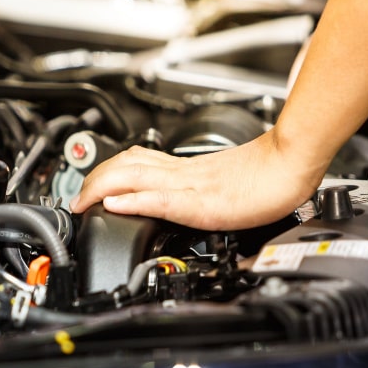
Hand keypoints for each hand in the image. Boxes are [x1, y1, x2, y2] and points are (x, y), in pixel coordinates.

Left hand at [69, 130, 325, 230]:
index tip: (87, 189)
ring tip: (82, 203)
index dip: (105, 173)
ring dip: (102, 189)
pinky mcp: (202, 202)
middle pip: (124, 166)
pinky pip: (161, 198)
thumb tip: (176, 197)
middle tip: (75, 200)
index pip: (135, 162)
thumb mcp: (221, 182)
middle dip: (92, 182)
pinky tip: (116, 205)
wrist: (292, 164)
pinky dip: (134, 200)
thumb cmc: (266, 175)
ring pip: (134, 177)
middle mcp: (182, 173)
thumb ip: (196, 187)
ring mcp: (190, 186)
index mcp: (185, 169)